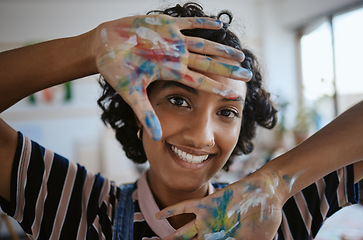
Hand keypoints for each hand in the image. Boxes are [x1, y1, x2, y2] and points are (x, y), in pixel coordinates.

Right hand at [94, 15, 251, 139]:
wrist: (104, 48)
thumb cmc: (117, 71)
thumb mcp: (131, 94)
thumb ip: (146, 114)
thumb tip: (157, 138)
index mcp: (170, 73)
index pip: (199, 82)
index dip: (216, 88)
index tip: (235, 95)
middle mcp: (176, 57)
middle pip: (207, 64)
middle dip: (227, 69)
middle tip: (248, 75)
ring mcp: (172, 41)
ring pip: (203, 44)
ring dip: (221, 48)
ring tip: (240, 54)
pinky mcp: (165, 24)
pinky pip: (188, 22)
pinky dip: (203, 22)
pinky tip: (220, 23)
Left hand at [156, 173, 282, 239]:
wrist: (267, 192)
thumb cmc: (267, 217)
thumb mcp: (260, 239)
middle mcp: (213, 234)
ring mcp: (208, 220)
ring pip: (183, 233)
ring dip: (168, 238)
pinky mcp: (207, 204)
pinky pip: (185, 207)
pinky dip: (172, 211)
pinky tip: (159, 214)